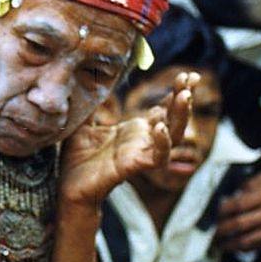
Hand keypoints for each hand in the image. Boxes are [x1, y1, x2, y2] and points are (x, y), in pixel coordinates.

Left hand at [58, 72, 196, 207]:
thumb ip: (91, 103)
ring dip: (180, 115)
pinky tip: (161, 128)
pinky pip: (157, 157)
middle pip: (173, 118)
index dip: (174, 92)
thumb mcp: (83, 123)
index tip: (185, 74)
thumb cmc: (77, 158)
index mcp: (134, 131)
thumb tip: (90, 76)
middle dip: (183, 97)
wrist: (69, 187)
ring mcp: (141, 154)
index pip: (163, 109)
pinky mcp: (135, 167)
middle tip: (191, 77)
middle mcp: (143, 141)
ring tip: (185, 95)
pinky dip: (162, 143)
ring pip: (172, 135)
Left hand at [216, 171, 260, 250]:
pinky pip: (257, 247)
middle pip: (241, 224)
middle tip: (212, 231)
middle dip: (222, 229)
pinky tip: (233, 247)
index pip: (239, 204)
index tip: (215, 213)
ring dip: (230, 244)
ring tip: (219, 244)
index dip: (224, 210)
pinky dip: (243, 248)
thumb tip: (232, 194)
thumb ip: (248, 184)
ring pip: (248, 240)